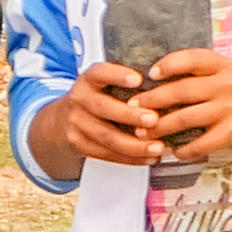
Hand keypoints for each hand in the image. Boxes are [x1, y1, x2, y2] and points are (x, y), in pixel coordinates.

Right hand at [37, 61, 163, 170]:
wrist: (62, 118)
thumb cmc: (98, 96)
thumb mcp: (106, 81)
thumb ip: (129, 80)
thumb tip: (169, 81)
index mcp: (89, 79)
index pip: (100, 73)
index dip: (117, 75)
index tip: (138, 79)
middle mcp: (79, 99)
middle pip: (103, 108)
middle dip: (130, 116)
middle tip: (153, 120)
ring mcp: (76, 123)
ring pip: (105, 137)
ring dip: (134, 144)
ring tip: (157, 147)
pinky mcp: (78, 144)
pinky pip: (105, 153)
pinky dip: (129, 158)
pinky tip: (147, 157)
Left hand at [140, 47, 231, 162]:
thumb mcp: (222, 79)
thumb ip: (195, 77)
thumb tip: (149, 81)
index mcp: (223, 67)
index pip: (192, 58)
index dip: (168, 65)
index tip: (148, 75)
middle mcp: (228, 83)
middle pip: (181, 90)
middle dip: (151, 101)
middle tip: (130, 110)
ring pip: (185, 117)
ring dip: (159, 128)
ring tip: (141, 135)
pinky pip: (201, 143)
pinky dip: (183, 149)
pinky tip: (173, 152)